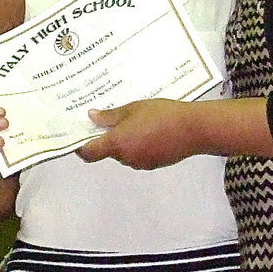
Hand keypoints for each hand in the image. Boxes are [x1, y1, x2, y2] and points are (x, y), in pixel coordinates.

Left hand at [77, 100, 196, 168]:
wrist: (194, 129)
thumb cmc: (163, 115)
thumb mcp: (134, 108)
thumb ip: (110, 116)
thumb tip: (92, 117)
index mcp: (116, 143)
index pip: (88, 152)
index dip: (80, 146)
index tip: (78, 136)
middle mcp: (126, 157)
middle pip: (108, 151)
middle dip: (109, 138)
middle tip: (114, 118)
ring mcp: (140, 163)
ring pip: (124, 153)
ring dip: (126, 141)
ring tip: (138, 121)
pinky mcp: (154, 163)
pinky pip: (139, 155)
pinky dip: (140, 145)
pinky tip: (151, 130)